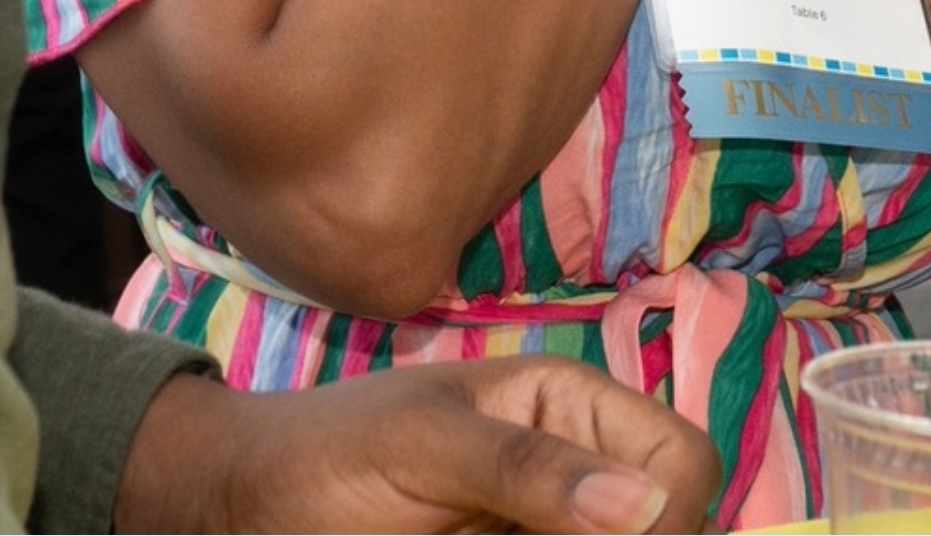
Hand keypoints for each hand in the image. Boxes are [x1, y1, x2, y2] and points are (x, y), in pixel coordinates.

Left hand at [112, 358, 719, 533]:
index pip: (683, 462)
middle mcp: (576, 477)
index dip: (669, 514)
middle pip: (666, 530)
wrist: (248, 512)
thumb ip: (528, 468)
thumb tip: (647, 506)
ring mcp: (546, 532)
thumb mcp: (424, 445)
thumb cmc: (330, 454)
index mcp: (571, 407)